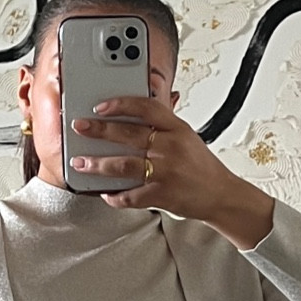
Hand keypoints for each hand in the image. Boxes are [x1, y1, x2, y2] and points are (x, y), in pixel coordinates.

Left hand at [68, 94, 275, 247]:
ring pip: (125, 165)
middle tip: (79, 127)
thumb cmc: (200, 166)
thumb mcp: (186, 136)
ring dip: (98, 164)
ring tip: (81, 163)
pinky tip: (105, 194)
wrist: (221, 195)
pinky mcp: (162, 195)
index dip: (121, 104)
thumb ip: (163, 122)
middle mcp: (171, 147)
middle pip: (129, 134)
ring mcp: (166, 172)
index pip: (146, 107)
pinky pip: (132, 196)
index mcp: (177, 128)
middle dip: (99, 130)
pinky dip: (115, 196)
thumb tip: (136, 108)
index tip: (100, 105)